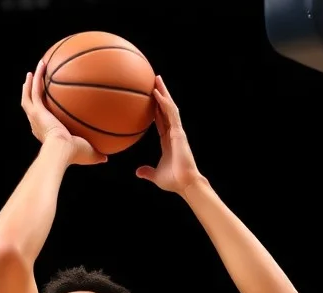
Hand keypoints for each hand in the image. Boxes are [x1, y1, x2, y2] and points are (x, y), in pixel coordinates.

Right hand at [21, 60, 106, 165]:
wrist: (61, 151)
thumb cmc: (74, 154)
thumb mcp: (88, 154)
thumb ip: (96, 154)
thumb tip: (106, 158)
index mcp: (45, 133)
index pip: (41, 121)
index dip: (41, 113)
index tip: (44, 106)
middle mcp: (37, 124)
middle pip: (32, 106)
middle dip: (32, 94)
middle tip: (34, 84)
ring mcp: (35, 117)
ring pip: (29, 95)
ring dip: (30, 83)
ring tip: (33, 71)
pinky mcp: (36, 110)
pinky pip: (35, 90)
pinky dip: (36, 78)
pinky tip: (41, 65)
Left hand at [135, 75, 203, 195]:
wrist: (184, 183)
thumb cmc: (173, 180)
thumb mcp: (156, 175)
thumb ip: (148, 172)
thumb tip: (138, 172)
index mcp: (168, 140)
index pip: (161, 120)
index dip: (156, 109)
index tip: (151, 99)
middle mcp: (173, 133)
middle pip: (166, 109)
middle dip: (161, 95)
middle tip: (153, 82)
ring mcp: (177, 131)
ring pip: (170, 107)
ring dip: (163, 93)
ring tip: (156, 79)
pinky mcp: (179, 132)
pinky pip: (171, 114)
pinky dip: (164, 103)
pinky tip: (157, 94)